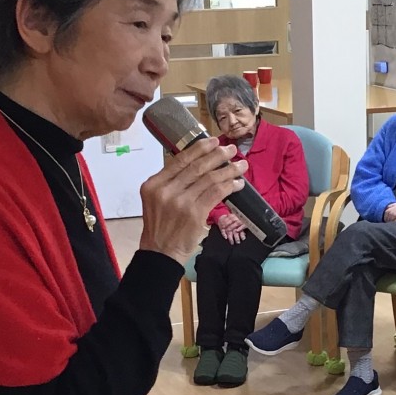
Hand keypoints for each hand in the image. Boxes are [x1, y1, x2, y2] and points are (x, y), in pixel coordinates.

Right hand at [140, 138, 246, 264]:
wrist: (160, 253)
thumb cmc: (160, 227)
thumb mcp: (156, 200)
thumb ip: (171, 182)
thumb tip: (198, 165)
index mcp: (154, 184)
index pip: (180, 160)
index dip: (199, 148)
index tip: (213, 141)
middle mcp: (166, 190)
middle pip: (197, 166)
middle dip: (217, 155)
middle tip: (232, 149)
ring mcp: (180, 201)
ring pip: (209, 179)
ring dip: (228, 170)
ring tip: (240, 165)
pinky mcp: (194, 213)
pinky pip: (216, 193)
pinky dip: (229, 186)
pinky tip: (237, 184)